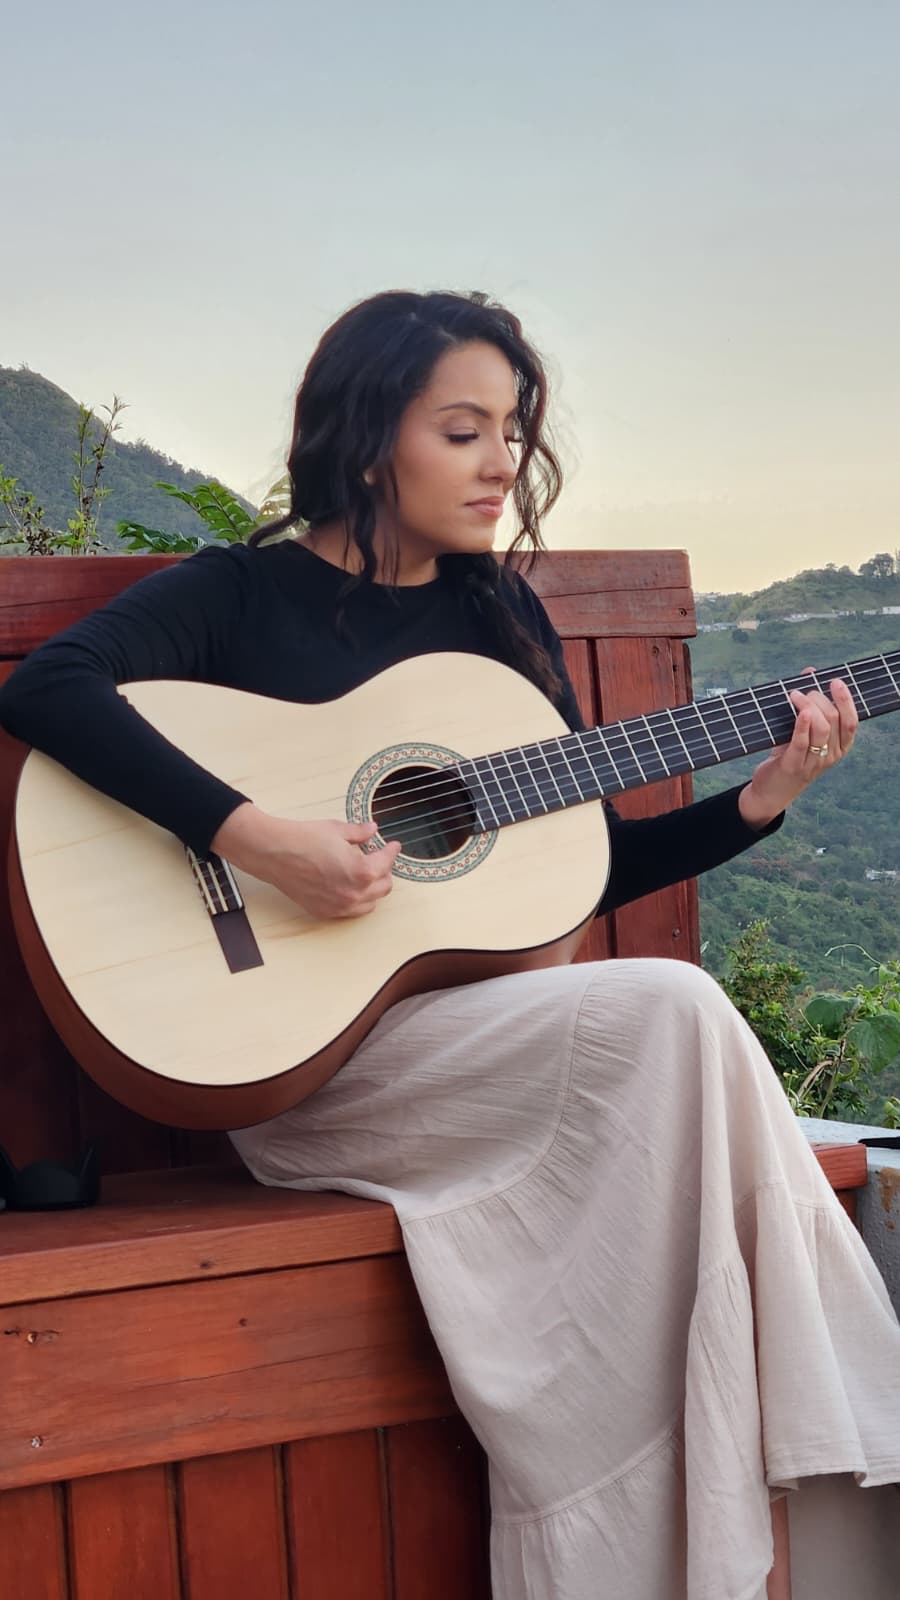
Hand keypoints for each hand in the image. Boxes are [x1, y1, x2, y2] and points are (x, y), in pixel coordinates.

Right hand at [210, 803, 401, 918]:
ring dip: (371, 889)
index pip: (387, 862)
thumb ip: (360, 833)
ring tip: (363, 873)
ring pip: (369, 903)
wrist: (273, 853)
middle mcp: (353, 894)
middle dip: (383, 871)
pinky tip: (347, 886)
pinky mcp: (324, 911)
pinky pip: (349, 911)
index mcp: (362, 871)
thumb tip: (372, 830)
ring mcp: (339, 906)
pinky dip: (354, 900)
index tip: (391, 846)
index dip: (391, 851)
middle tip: (377, 858)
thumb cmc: (303, 839)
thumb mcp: (337, 830)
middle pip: (383, 887)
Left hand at [737, 671, 857, 829]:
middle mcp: (831, 756)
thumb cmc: (790, 756)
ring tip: (794, 696)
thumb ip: (809, 704)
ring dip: (808, 706)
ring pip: (821, 729)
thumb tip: (809, 672)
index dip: (846, 700)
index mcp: (840, 747)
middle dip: (819, 699)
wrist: (772, 791)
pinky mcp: (794, 766)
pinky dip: (802, 725)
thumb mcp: (803, 731)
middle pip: (834, 720)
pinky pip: (802, 742)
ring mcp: (814, 762)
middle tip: (803, 692)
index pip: (852, 721)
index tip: (835, 682)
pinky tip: (800, 712)